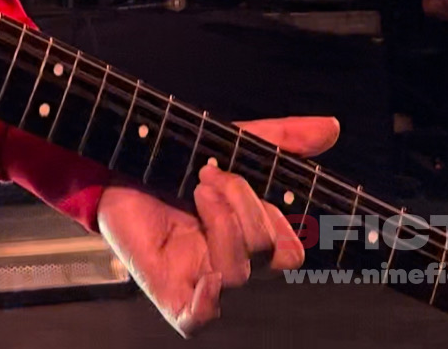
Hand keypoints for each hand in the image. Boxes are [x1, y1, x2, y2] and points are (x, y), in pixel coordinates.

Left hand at [97, 113, 338, 336]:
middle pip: (271, 256)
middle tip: (209, 177)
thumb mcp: (232, 143)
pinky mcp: (173, 298)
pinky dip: (208, 303)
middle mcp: (234, 265)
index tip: (245, 176)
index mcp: (252, 239)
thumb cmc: (176, 162)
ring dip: (221, 222)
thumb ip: (283, 139)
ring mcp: (205, 284)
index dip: (274, 214)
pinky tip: (205, 276)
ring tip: (196, 190)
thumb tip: (332, 128)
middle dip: (246, 206)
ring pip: (240, 274)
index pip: (290, 247)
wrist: (115, 167)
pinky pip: (201, 320)